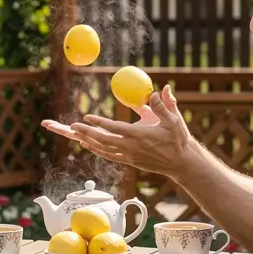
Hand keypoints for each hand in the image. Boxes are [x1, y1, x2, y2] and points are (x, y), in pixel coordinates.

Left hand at [42, 85, 191, 176]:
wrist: (181, 163)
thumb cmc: (178, 139)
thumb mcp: (174, 120)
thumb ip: (164, 105)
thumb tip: (159, 90)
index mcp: (140, 136)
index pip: (115, 129)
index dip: (100, 123)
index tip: (86, 117)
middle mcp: (132, 147)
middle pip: (103, 140)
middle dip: (86, 133)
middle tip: (71, 126)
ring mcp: (129, 156)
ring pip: (103, 149)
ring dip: (88, 141)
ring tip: (73, 134)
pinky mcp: (130, 161)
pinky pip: (109, 155)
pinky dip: (96, 150)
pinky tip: (88, 145)